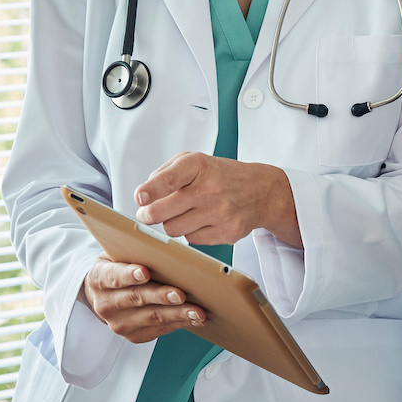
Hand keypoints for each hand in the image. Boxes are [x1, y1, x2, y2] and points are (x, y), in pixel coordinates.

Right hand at [81, 256, 204, 342]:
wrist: (105, 296)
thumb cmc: (119, 268)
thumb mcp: (118, 255)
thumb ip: (135, 252)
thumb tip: (166, 248)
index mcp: (99, 278)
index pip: (113, 276)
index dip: (129, 275)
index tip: (144, 272)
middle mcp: (105, 304)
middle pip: (136, 298)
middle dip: (160, 296)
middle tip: (180, 294)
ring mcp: (119, 323)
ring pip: (152, 317)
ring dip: (177, 314)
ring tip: (197, 311)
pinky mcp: (134, 336)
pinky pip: (160, 329)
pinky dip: (179, 323)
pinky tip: (194, 318)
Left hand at [134, 152, 301, 247]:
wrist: (261, 191)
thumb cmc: (221, 176)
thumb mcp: (195, 161)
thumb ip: (165, 172)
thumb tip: (146, 195)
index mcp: (199, 166)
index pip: (170, 179)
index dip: (151, 190)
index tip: (140, 197)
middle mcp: (210, 189)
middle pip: (163, 213)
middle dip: (149, 215)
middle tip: (147, 214)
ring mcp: (220, 213)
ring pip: (173, 230)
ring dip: (171, 224)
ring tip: (182, 214)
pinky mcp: (227, 232)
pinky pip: (191, 240)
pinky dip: (190, 232)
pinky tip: (201, 221)